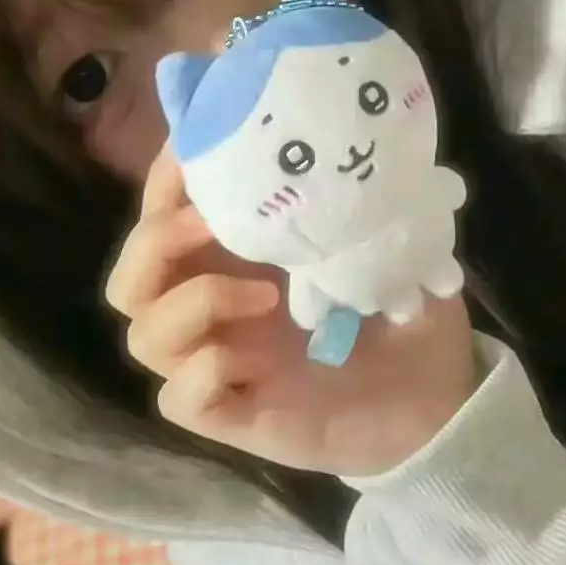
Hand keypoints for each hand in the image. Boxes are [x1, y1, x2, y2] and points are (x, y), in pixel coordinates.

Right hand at [105, 150, 477, 477]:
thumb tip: (318, 146)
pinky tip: (257, 365)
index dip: (163, 183)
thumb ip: (336, 203)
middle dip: (158, 240)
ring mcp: (215, 365)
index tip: (191, 150)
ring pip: (143, 335)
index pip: (162, 216)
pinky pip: (177, 399)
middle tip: (211, 223)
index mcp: (231, 262)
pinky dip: (204, 372)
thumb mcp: (371, 245)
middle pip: (131, 279)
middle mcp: (210, 312)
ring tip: (265, 295)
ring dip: (193, 302)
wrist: (435, 402)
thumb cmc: (396, 314)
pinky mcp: (230, 418)